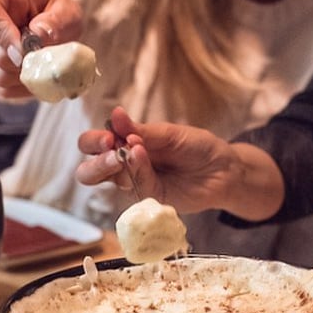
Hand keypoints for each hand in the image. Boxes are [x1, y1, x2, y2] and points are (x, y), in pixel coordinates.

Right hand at [0, 0, 83, 99]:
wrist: (47, 25)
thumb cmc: (54, 12)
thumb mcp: (66, 9)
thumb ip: (56, 19)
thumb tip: (39, 34)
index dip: (2, 33)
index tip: (26, 48)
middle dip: (28, 60)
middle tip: (49, 53)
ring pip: (0, 77)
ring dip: (28, 74)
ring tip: (42, 60)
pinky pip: (3, 90)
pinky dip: (24, 86)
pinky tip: (34, 71)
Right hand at [77, 107, 284, 219]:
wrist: (224, 169)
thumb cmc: (198, 147)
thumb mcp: (169, 134)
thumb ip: (141, 130)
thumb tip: (114, 115)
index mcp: (126, 144)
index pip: (93, 143)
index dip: (93, 141)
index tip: (109, 135)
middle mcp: (125, 165)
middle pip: (89, 169)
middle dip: (93, 159)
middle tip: (110, 146)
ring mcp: (135, 183)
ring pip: (104, 182)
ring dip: (107, 165)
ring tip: (124, 153)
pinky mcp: (149, 198)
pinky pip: (133, 186)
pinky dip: (135, 170)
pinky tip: (142, 157)